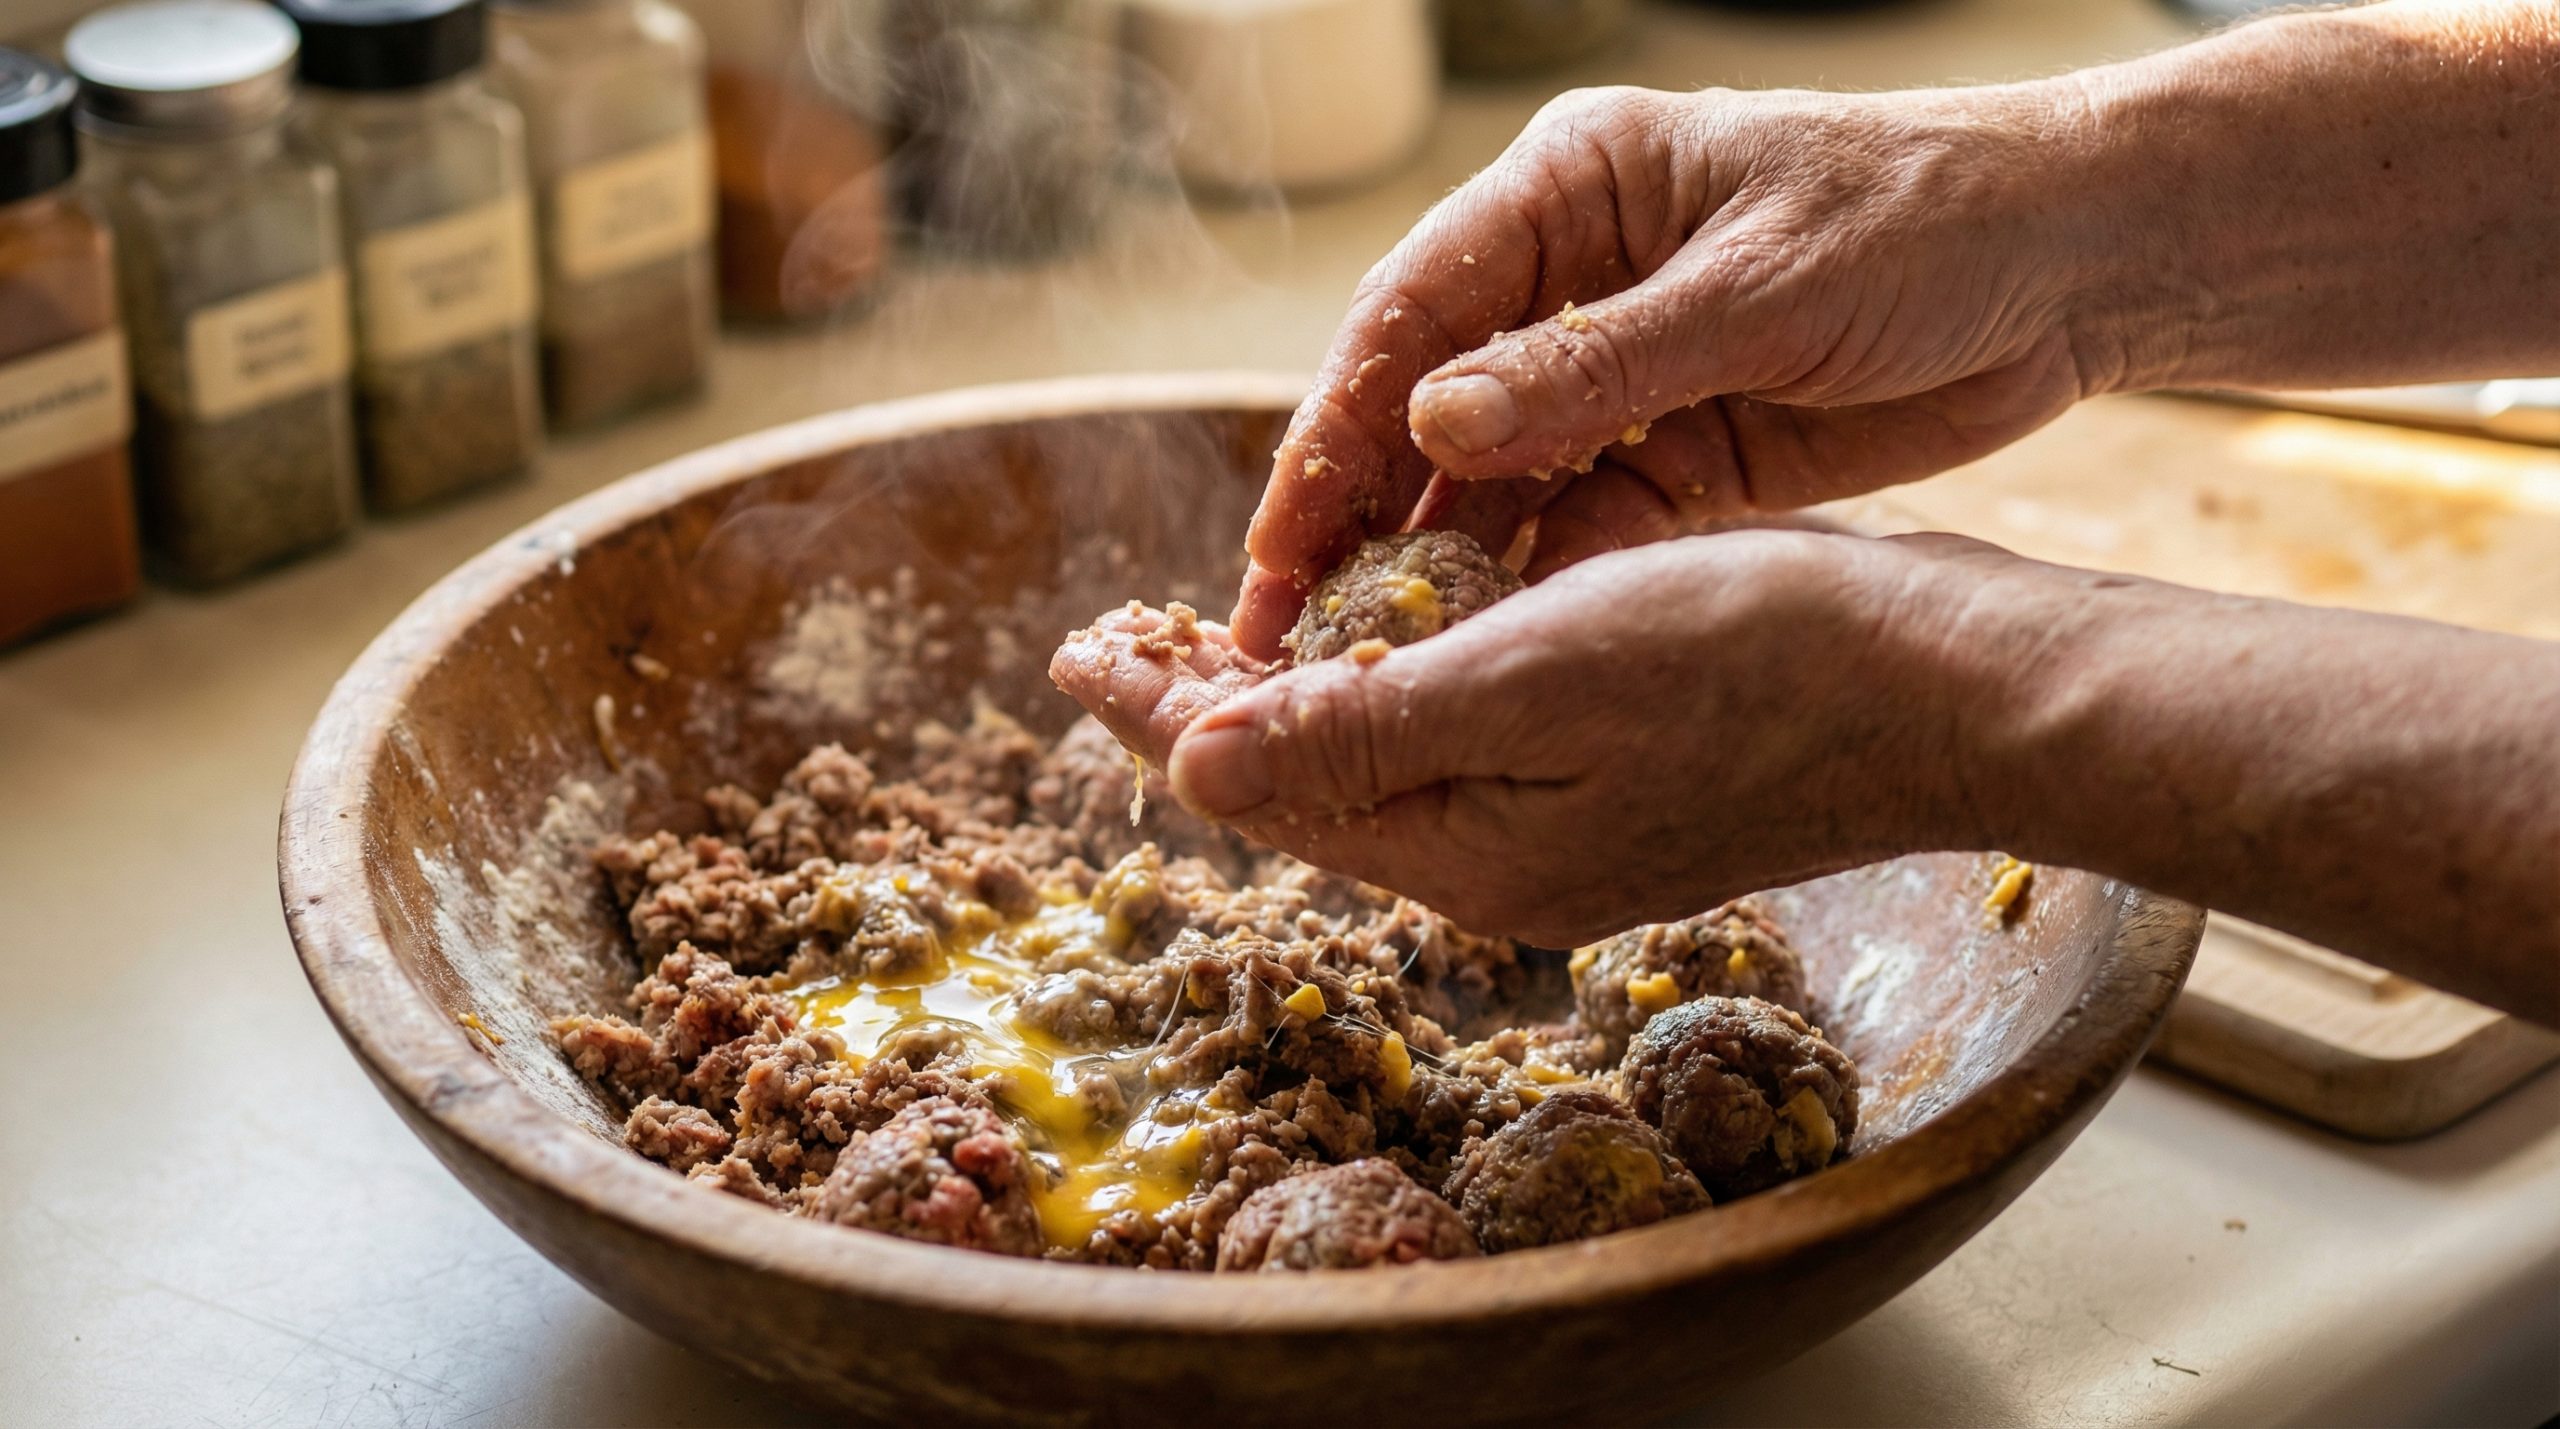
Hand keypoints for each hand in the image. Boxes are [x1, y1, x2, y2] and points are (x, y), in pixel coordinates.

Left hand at [1056, 530, 1998, 946]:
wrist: (1952, 688)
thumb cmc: (1762, 665)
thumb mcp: (1539, 680)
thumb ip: (1360, 733)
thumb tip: (1190, 773)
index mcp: (1466, 854)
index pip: (1265, 786)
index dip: (1160, 717)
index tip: (1070, 652)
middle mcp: (1501, 861)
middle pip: (1307, 787)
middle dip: (1204, 713)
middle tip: (1108, 641)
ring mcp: (1561, 829)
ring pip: (1376, 764)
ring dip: (1286, 700)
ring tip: (1200, 641)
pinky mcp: (1613, 783)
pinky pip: (1453, 742)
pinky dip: (1383, 688)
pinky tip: (1366, 640)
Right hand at [1232, 79, 2105, 658]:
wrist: (2074, 268)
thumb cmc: (1927, 221)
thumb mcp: (1761, 288)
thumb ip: (1599, 363)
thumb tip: (1434, 423)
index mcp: (1570, 192)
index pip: (1413, 310)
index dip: (1334, 427)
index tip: (1281, 537)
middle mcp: (1569, 282)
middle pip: (1425, 409)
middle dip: (1354, 520)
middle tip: (1283, 635)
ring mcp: (1618, 375)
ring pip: (1489, 483)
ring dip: (1431, 571)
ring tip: (1362, 669)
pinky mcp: (1673, 453)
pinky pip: (1576, 529)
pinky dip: (1533, 590)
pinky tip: (1481, 657)